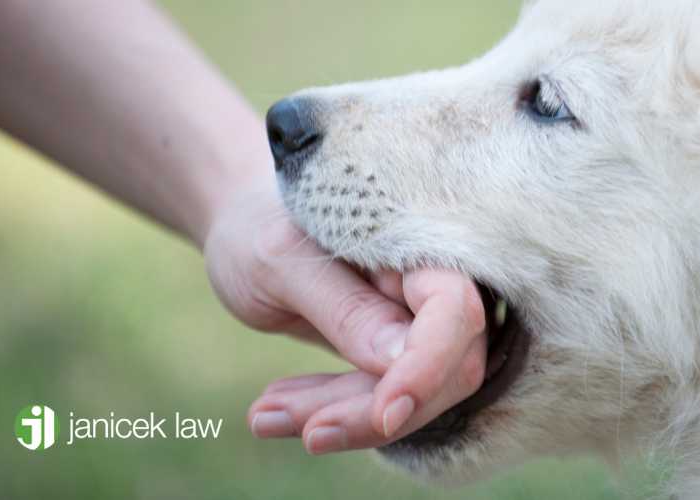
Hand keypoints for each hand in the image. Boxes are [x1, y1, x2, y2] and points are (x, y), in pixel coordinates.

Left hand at [204, 183, 487, 452]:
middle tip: (284, 423)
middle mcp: (431, 282)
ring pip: (412, 394)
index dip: (428, 367)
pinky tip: (272, 411)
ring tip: (262, 416)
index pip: (454, 310)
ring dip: (341, 416)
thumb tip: (400, 363)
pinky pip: (380, 396)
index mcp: (417, 243)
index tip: (384, 414)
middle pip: (443, 367)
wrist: (245, 227)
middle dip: (370, 407)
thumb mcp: (282, 262)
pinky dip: (330, 411)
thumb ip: (345, 308)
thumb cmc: (259, 228)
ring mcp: (418, 320)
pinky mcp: (395, 352)